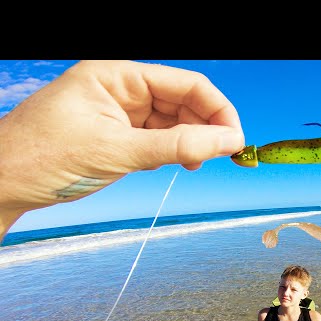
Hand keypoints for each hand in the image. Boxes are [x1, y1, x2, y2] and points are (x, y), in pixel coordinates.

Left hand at [0, 60, 244, 236]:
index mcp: (116, 76)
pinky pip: (160, 138)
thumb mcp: (116, 151)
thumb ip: (176, 145)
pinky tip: (182, 163)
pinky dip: (176, 151)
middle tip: (225, 157)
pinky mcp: (118, 135)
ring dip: (193, 142)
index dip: (217, 110)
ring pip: (174, 122)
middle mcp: (122, 89)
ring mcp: (120, 113)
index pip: (185, 84)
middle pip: (183, 101)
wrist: (2, 184)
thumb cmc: (42, 158)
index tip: (236, 140)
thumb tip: (227, 141)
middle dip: (207, 127)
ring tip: (198, 164)